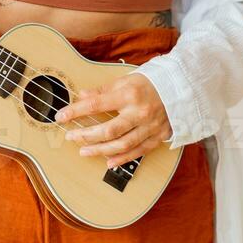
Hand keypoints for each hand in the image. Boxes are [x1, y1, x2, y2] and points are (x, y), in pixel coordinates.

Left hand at [54, 74, 171, 168]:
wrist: (181, 88)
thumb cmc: (150, 83)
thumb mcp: (125, 80)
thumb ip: (103, 90)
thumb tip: (81, 96)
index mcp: (129, 94)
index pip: (96, 104)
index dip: (76, 111)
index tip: (61, 116)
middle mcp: (140, 112)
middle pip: (108, 130)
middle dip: (86, 135)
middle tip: (71, 137)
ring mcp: (150, 127)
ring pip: (122, 145)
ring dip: (100, 150)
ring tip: (84, 151)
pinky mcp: (158, 136)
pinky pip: (138, 152)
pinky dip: (122, 158)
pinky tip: (108, 162)